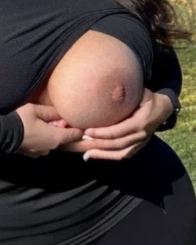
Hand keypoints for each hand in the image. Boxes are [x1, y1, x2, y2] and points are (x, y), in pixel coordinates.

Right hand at [15, 102, 82, 157]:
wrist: (2, 135)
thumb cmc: (21, 120)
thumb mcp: (36, 110)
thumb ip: (51, 112)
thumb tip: (62, 115)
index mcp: (55, 137)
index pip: (74, 135)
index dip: (79, 129)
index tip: (82, 123)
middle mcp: (51, 147)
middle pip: (62, 138)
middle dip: (63, 129)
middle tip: (60, 119)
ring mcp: (41, 152)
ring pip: (52, 142)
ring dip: (52, 134)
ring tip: (46, 124)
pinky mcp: (32, 154)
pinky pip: (43, 146)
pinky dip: (43, 139)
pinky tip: (36, 131)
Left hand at [58, 89, 173, 160]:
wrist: (162, 109)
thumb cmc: (147, 98)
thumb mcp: (140, 92)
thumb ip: (127, 93)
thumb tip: (109, 87)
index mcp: (140, 122)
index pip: (118, 131)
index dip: (102, 133)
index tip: (87, 131)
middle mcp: (141, 135)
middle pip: (117, 144)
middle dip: (99, 143)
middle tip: (82, 140)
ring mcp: (140, 143)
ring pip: (120, 153)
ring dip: (102, 154)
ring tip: (86, 154)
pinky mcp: (138, 147)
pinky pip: (124, 155)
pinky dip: (109, 157)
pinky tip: (96, 156)